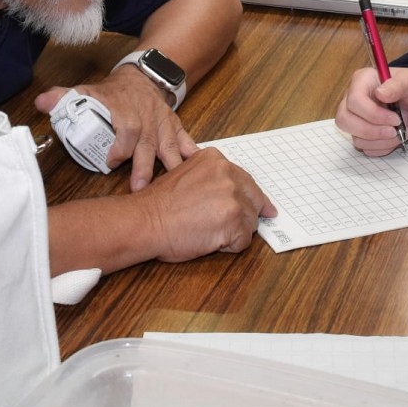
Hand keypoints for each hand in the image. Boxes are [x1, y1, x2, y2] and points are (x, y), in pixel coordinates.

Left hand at [34, 65, 193, 190]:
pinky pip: (187, 141)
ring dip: (171, 166)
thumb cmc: (113, 92)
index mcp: (125, 111)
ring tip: (174, 187)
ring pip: (170, 145)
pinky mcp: (175, 127)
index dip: (119, 146)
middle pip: (148, 143)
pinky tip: (199, 170)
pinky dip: (193, 155)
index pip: (125, 129)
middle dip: (145, 165)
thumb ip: (63, 98)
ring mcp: (163, 123)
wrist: (142, 77)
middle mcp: (146, 118)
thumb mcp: (86, 90)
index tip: (111, 162)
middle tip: (140, 188)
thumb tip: (41, 103)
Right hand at [133, 147, 275, 260]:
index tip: (261, 207)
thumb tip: (230, 189)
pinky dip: (230, 246)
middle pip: (254, 198)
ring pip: (250, 221)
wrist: (146, 221)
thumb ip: (211, 177)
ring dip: (235, 231)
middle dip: (247, 213)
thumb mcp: (186, 174)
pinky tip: (211, 242)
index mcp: (216, 160)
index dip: (248, 197)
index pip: (244, 180)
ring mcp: (233, 198)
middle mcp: (228, 174)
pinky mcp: (234, 222)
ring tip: (210, 232)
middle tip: (236, 226)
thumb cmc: (159, 204)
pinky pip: (244, 241)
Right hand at [334, 66, 407, 156]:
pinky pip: (365, 148)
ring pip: (356, 138)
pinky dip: (382, 147)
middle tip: (394, 131)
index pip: (354, 100)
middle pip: (345, 120)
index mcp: (361, 81)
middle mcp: (352, 99)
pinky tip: (395, 139)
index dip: (373, 114)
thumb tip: (380, 94)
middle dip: (372, 131)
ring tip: (400, 134)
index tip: (395, 119)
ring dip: (380, 141)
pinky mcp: (361, 133)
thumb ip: (397, 85)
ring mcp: (355, 118)